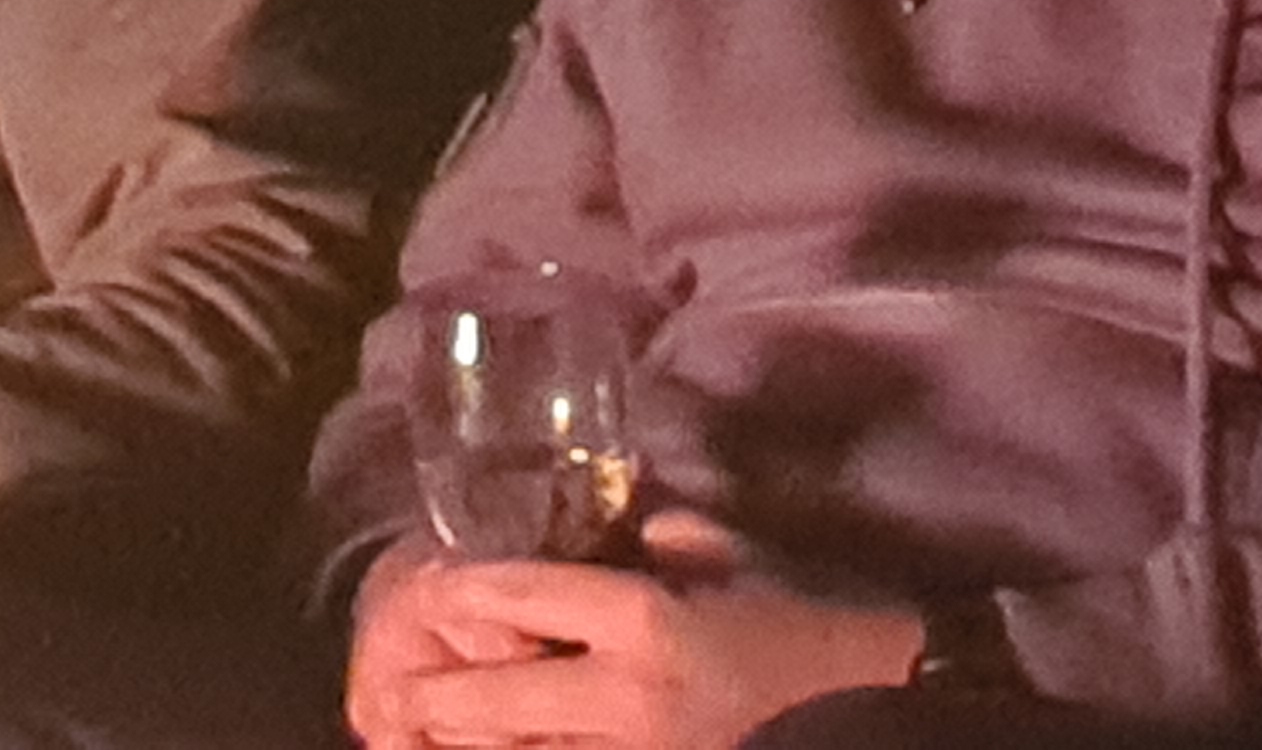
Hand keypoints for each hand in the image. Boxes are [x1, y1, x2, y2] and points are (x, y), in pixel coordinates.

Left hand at [354, 512, 924, 749]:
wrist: (872, 708)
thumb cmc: (798, 623)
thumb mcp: (724, 562)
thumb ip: (655, 543)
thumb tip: (599, 532)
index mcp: (644, 622)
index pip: (523, 597)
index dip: (460, 593)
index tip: (423, 587)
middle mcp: (622, 698)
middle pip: (495, 699)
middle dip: (433, 696)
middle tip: (388, 689)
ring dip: (464, 746)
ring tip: (414, 732)